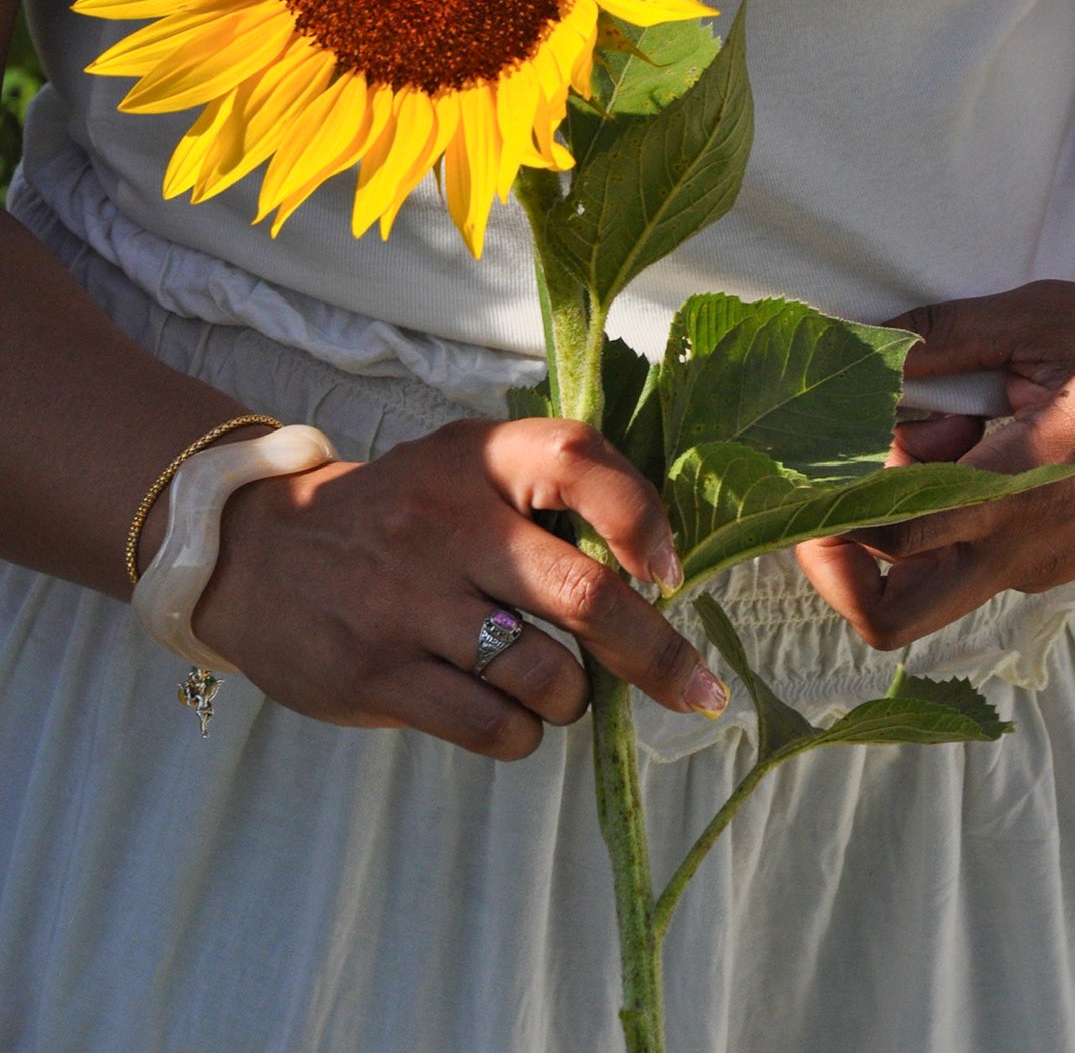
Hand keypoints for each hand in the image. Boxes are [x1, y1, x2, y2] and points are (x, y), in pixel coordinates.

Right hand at [191, 416, 729, 757]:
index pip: (577, 460)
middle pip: (583, 593)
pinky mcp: (377, 671)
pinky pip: (492, 725)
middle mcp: (444, 521)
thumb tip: (661, 567)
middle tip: (697, 688)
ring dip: (573, 696)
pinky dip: (521, 731)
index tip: (669, 573)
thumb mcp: (464, 467)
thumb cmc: (401, 514)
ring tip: (554, 685)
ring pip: (545, 674)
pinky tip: (506, 711)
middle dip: (656, 653)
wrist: (261, 553)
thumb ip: (550, 490)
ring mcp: (407, 600)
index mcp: (477, 458)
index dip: (641, 517)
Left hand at [795, 280, 1074, 649]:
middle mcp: (1024, 547)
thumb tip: (861, 341)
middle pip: (891, 614)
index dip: (828, 501)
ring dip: (892, 532)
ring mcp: (1037, 567)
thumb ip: (949, 334)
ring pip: (925, 592)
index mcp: (1025, 483)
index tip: (801, 452)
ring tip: (914, 442)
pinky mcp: (1049, 565)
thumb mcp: (1050, 316)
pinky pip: (967, 564)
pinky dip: (938, 520)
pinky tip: (958, 444)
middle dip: (834, 565)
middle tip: (817, 488)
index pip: (892, 533)